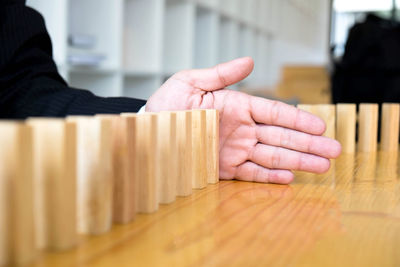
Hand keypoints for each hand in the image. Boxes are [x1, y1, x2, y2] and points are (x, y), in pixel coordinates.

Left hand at [146, 57, 341, 183]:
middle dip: (309, 144)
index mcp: (236, 106)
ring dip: (299, 161)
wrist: (147, 134)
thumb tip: (249, 61)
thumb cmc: (166, 106)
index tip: (321, 125)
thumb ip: (220, 74)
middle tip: (335, 149)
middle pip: (281, 136)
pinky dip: (271, 176)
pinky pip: (252, 173)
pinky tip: (291, 177)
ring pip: (273, 156)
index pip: (274, 112)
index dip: (298, 119)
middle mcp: (240, 129)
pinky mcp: (224, 169)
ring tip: (323, 165)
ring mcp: (234, 150)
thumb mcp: (190, 83)